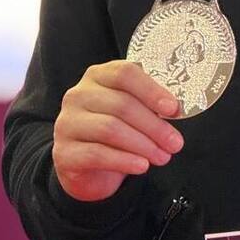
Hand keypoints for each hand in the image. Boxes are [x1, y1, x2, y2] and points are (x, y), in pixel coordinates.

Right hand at [52, 60, 183, 201]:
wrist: (84, 166)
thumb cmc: (115, 129)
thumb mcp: (131, 110)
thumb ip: (148, 104)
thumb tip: (176, 109)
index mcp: (98, 75)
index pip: (125, 73)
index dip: (152, 90)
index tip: (174, 108)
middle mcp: (78, 94)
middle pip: (121, 105)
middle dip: (154, 126)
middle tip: (175, 143)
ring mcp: (67, 122)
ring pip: (110, 129)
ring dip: (143, 145)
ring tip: (163, 156)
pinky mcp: (63, 152)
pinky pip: (97, 154)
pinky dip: (124, 160)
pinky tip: (142, 166)